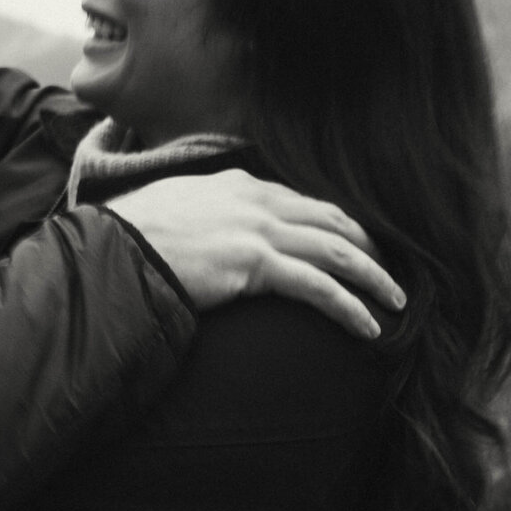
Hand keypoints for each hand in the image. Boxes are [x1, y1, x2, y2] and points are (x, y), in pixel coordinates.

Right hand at [105, 169, 405, 337]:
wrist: (116, 250)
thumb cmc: (133, 235)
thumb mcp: (173, 205)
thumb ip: (203, 209)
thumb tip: (206, 226)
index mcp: (236, 183)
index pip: (300, 200)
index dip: (334, 221)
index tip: (353, 240)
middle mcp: (255, 200)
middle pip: (330, 220)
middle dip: (367, 245)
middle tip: (388, 270)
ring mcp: (258, 230)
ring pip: (337, 251)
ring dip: (373, 277)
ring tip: (395, 301)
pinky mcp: (256, 264)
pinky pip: (319, 287)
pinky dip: (350, 306)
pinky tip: (368, 326)